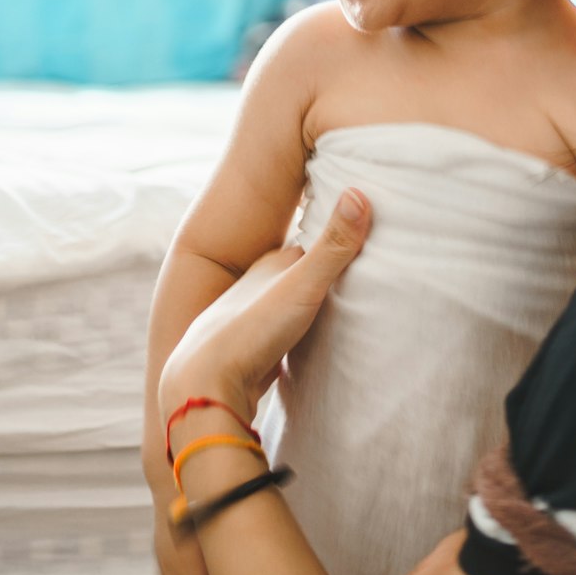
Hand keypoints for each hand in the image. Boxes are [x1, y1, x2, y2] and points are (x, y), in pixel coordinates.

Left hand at [158, 189, 371, 417]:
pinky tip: (312, 343)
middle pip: (300, 274)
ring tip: (344, 306)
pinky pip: (285, 337)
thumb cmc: (253, 328)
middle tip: (362, 271)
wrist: (208, 383)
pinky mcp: (255, 353)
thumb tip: (359, 192)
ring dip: (312, 304)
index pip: (310, 243)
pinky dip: (300, 335)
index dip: (336, 238)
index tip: (367, 233)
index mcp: (270, 264)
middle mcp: (258, 287)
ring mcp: (254, 320)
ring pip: (290, 305)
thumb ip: (333, 246)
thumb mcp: (303, 283)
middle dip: (325, 272)